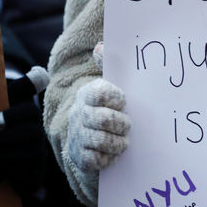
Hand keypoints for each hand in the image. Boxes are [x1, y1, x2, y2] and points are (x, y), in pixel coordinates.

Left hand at [0, 66, 49, 194]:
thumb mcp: (1, 109)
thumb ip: (19, 90)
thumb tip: (39, 73)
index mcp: (28, 116)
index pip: (29, 112)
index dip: (12, 117)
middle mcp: (38, 134)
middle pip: (31, 132)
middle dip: (4, 140)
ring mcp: (39, 155)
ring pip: (28, 152)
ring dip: (2, 156)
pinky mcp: (36, 174)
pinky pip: (26, 172)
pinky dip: (8, 172)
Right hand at [66, 42, 129, 174]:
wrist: (86, 135)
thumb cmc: (106, 106)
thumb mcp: (109, 84)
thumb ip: (107, 64)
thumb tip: (101, 46)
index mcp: (88, 94)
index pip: (100, 93)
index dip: (116, 98)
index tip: (123, 102)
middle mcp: (80, 114)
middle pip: (103, 119)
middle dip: (121, 124)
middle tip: (128, 125)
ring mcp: (78, 136)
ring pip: (101, 141)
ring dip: (118, 142)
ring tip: (123, 141)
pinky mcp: (80, 157)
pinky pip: (96, 160)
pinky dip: (109, 158)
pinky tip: (113, 153)